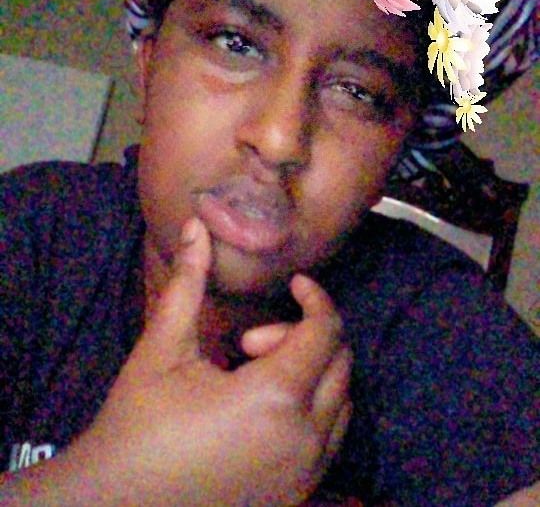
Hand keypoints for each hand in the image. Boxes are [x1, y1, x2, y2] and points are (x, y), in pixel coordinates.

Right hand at [66, 217, 352, 505]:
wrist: (114, 503)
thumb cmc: (136, 423)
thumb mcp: (162, 350)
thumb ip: (187, 284)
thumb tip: (196, 225)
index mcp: (272, 399)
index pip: (325, 332)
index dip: (316, 297)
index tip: (295, 282)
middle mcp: (302, 441)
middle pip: (341, 363)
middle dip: (307, 336)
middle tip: (251, 339)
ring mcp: (304, 475)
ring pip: (343, 403)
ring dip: (314, 374)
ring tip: (257, 375)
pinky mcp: (297, 497)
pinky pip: (331, 439)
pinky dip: (316, 409)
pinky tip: (268, 408)